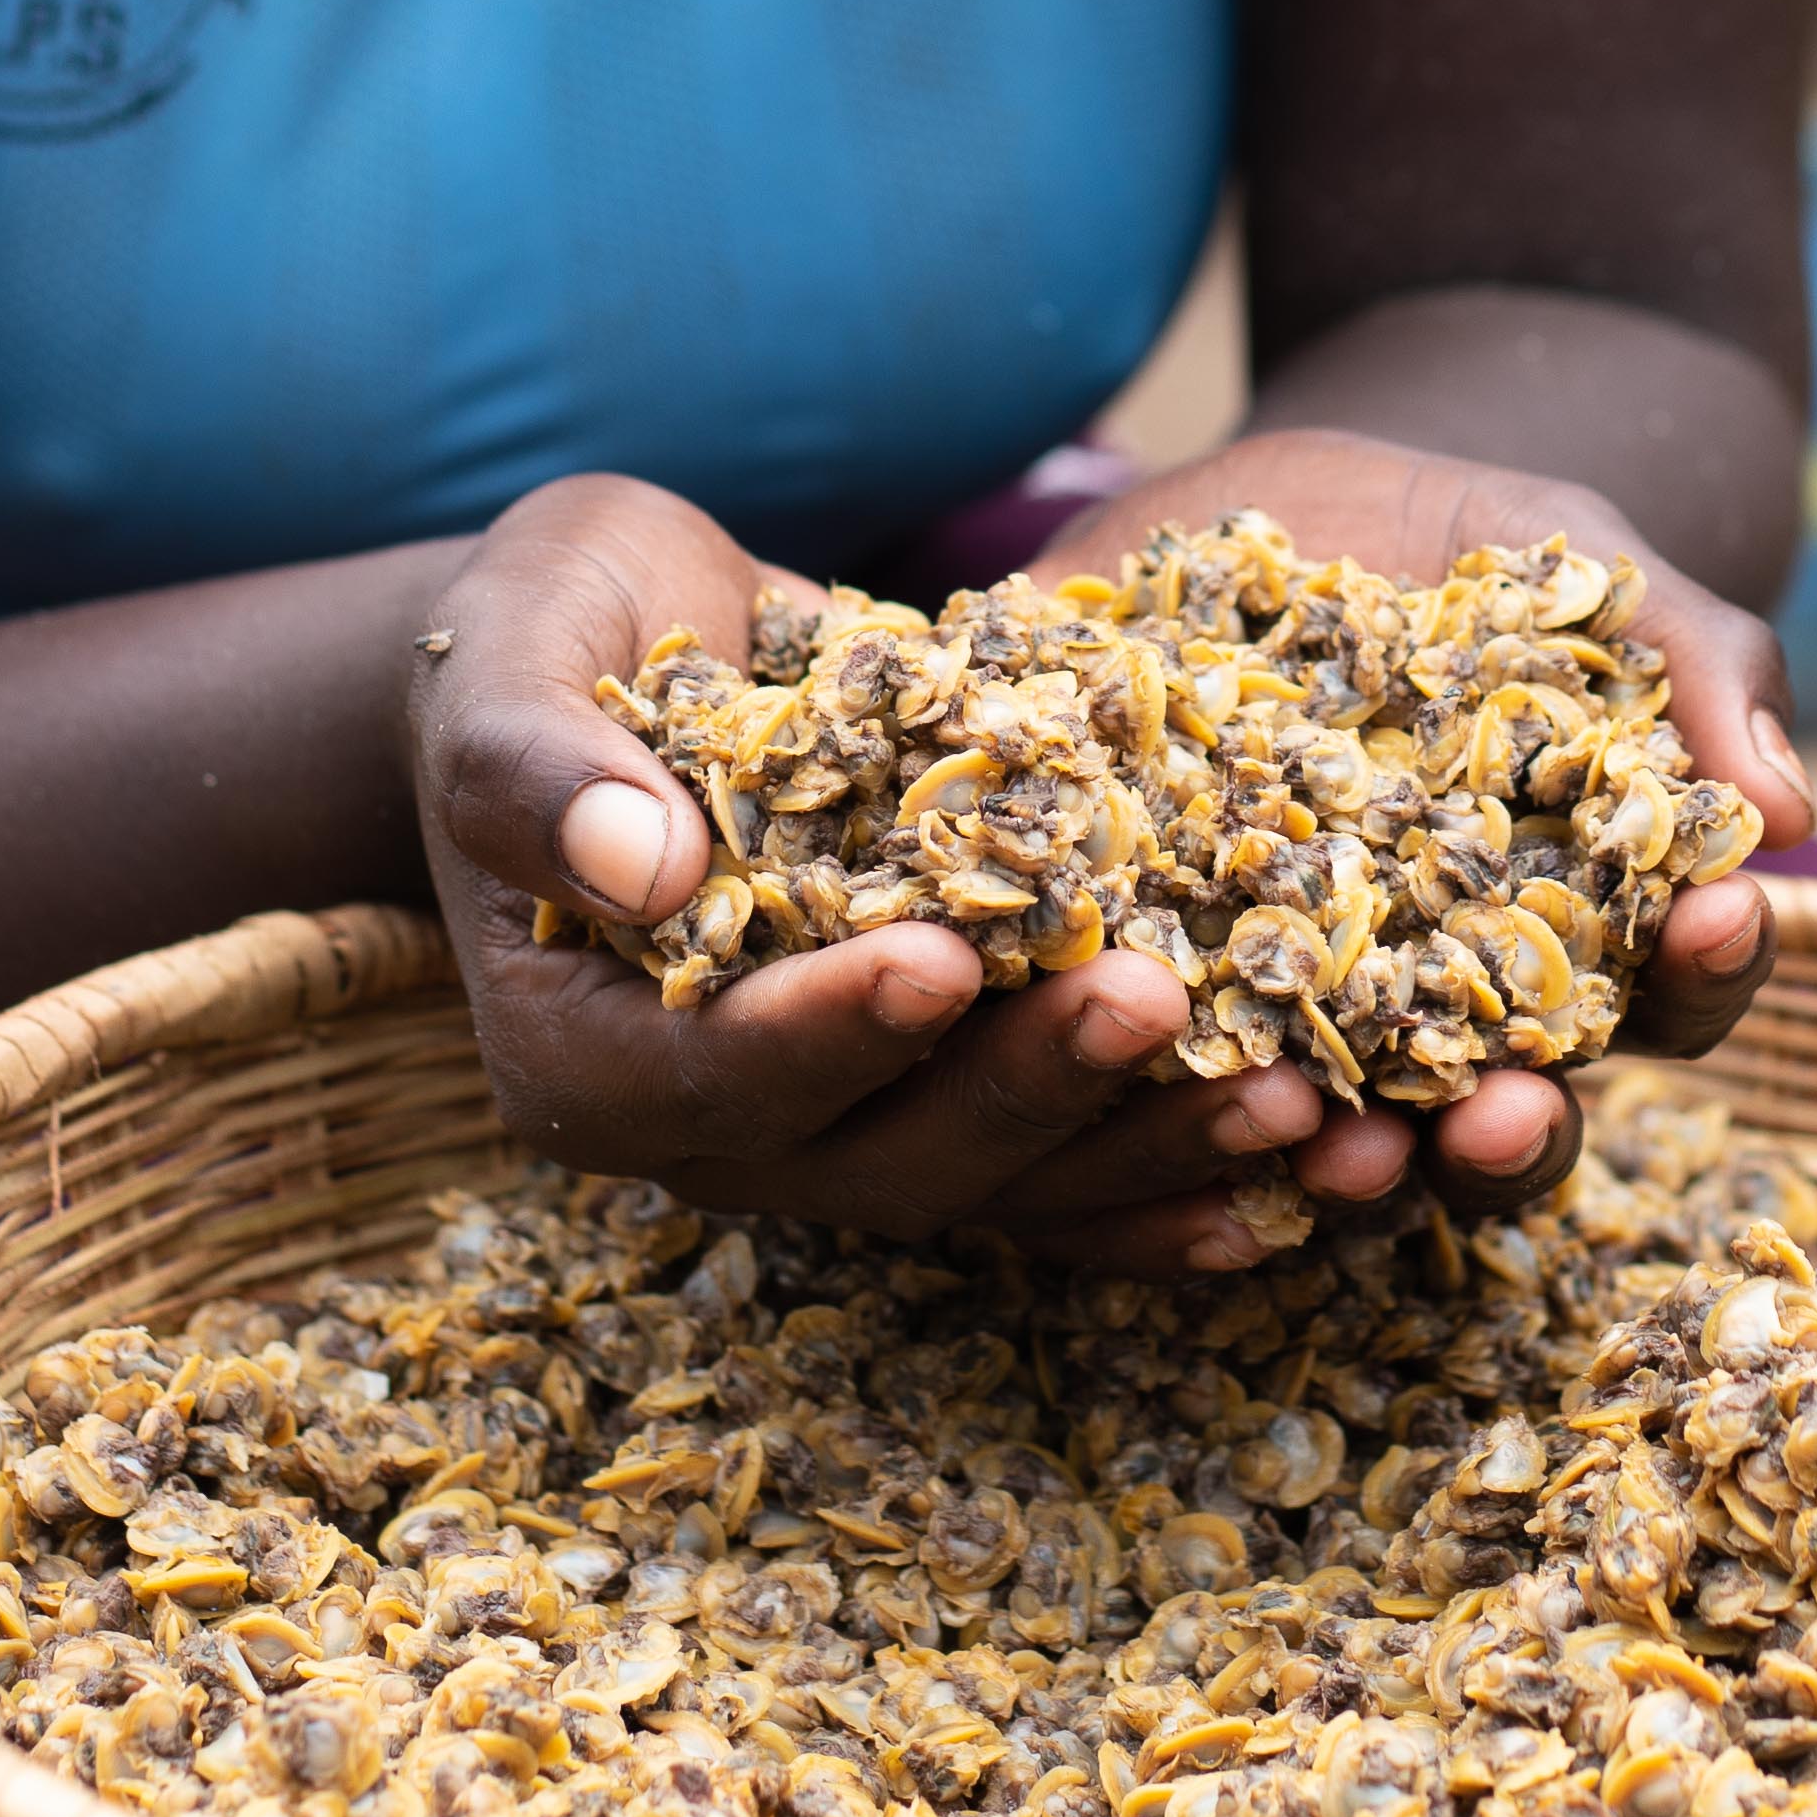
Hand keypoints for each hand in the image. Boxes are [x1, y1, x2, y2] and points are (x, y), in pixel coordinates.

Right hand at [404, 475, 1356, 1270]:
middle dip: (1025, 1085)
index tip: (940, 955)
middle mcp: (711, 1130)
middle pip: (881, 1158)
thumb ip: (537, 760)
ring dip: (1143, 1148)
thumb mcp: (513, 648)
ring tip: (1290, 1091)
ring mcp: (837, 1134)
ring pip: (1000, 1188)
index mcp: (582, 1046)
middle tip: (1157, 998)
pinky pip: (1066, 1184)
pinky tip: (1303, 1168)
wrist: (630, 647)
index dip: (824, 1031)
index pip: (706, 1074)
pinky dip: (1174, 1184)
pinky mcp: (938, 1103)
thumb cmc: (553, 628)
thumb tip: (632, 868)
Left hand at [1014, 427, 1810, 1238]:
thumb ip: (1697, 668)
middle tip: (1502, 1120)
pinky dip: (1154, 1068)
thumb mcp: (1582, 569)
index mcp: (1577, 933)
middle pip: (1499, 1118)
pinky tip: (1152, 1039)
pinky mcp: (1148, 958)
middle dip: (1511, 1136)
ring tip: (1338, 1141)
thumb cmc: (1470, 545)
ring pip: (1328, 1128)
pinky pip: (1153, 1047)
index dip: (1706, 971)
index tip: (1722, 918)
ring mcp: (1294, 998)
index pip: (1669, 994)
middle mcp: (1441, 1004)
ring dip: (1340, 1157)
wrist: (1273, 495)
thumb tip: (1789, 808)